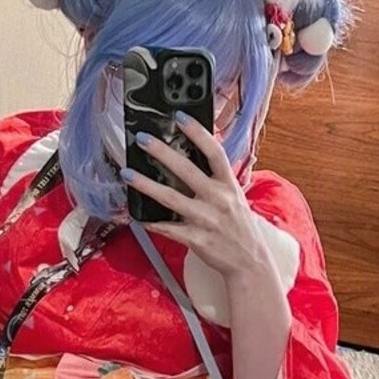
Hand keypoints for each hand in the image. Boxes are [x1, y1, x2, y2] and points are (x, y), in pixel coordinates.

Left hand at [121, 113, 268, 281]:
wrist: (250, 261)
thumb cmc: (238, 226)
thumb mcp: (235, 197)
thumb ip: (216, 178)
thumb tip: (193, 156)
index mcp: (229, 185)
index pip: (214, 152)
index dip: (197, 132)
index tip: (180, 117)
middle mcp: (218, 199)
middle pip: (187, 170)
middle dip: (162, 152)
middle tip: (142, 139)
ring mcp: (207, 220)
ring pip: (171, 199)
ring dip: (147, 185)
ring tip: (128, 174)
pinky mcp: (197, 240)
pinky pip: (169, 229)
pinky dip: (152, 222)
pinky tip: (137, 216)